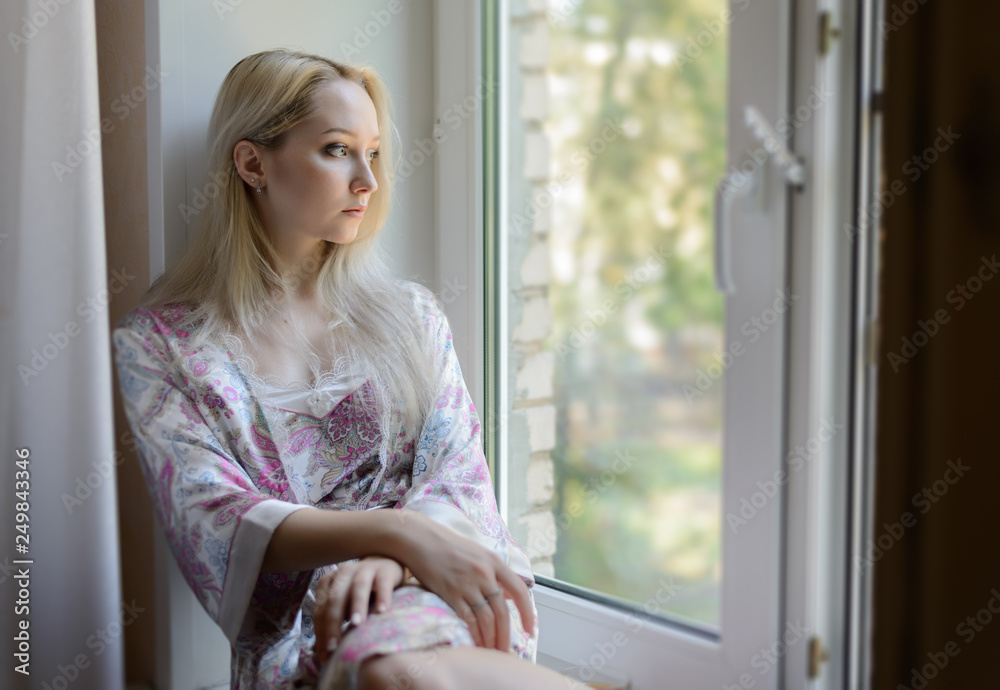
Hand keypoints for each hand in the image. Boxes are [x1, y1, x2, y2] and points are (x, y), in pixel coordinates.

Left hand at [313, 556, 404, 666]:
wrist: (386, 563)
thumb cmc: (362, 590)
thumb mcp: (345, 602)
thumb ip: (333, 620)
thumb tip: (319, 650)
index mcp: (330, 581)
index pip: (321, 608)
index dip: (321, 631)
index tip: (325, 653)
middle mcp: (345, 572)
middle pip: (335, 599)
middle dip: (333, 623)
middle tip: (335, 646)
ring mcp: (365, 569)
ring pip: (358, 587)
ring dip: (356, 606)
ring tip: (357, 624)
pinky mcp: (385, 570)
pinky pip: (383, 583)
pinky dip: (382, 597)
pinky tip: (382, 611)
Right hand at [395, 510, 535, 652]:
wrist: (421, 540)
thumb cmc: (449, 546)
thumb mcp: (478, 553)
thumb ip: (494, 573)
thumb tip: (508, 596)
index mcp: (494, 562)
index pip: (520, 591)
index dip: (528, 613)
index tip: (530, 630)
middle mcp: (484, 573)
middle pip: (502, 611)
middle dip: (506, 635)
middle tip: (507, 651)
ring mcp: (467, 584)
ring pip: (486, 619)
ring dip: (491, 639)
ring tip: (493, 651)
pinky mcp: (450, 593)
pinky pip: (467, 619)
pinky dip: (474, 634)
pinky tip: (476, 644)